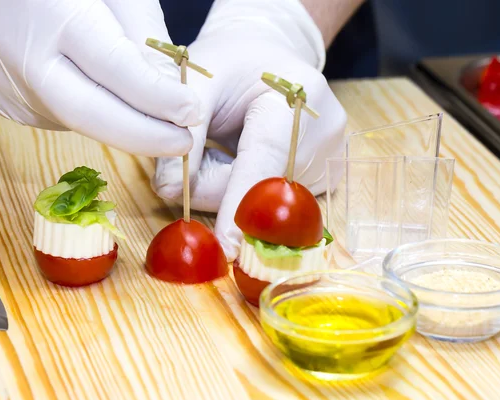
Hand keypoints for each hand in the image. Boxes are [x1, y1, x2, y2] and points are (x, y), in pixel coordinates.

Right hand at [0, 0, 200, 156]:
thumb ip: (147, 45)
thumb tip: (173, 104)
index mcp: (54, 12)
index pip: (112, 68)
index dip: (155, 97)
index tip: (190, 114)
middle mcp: (19, 50)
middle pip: (87, 113)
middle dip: (142, 136)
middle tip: (182, 144)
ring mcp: (1, 78)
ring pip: (74, 120)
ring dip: (118, 123)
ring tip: (143, 110)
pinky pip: (54, 116)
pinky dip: (87, 114)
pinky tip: (93, 93)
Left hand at [152, 0, 347, 260]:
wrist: (271, 54)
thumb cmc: (234, 63)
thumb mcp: (202, 80)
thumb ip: (184, 130)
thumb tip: (170, 189)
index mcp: (299, 96)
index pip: (266, 158)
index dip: (243, 201)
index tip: (228, 245)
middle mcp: (325, 134)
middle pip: (259, 191)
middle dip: (215, 184)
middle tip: (201, 147)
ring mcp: (330, 161)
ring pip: (263, 204)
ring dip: (228, 186)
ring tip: (227, 143)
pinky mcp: (325, 181)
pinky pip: (273, 205)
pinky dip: (244, 190)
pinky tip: (244, 157)